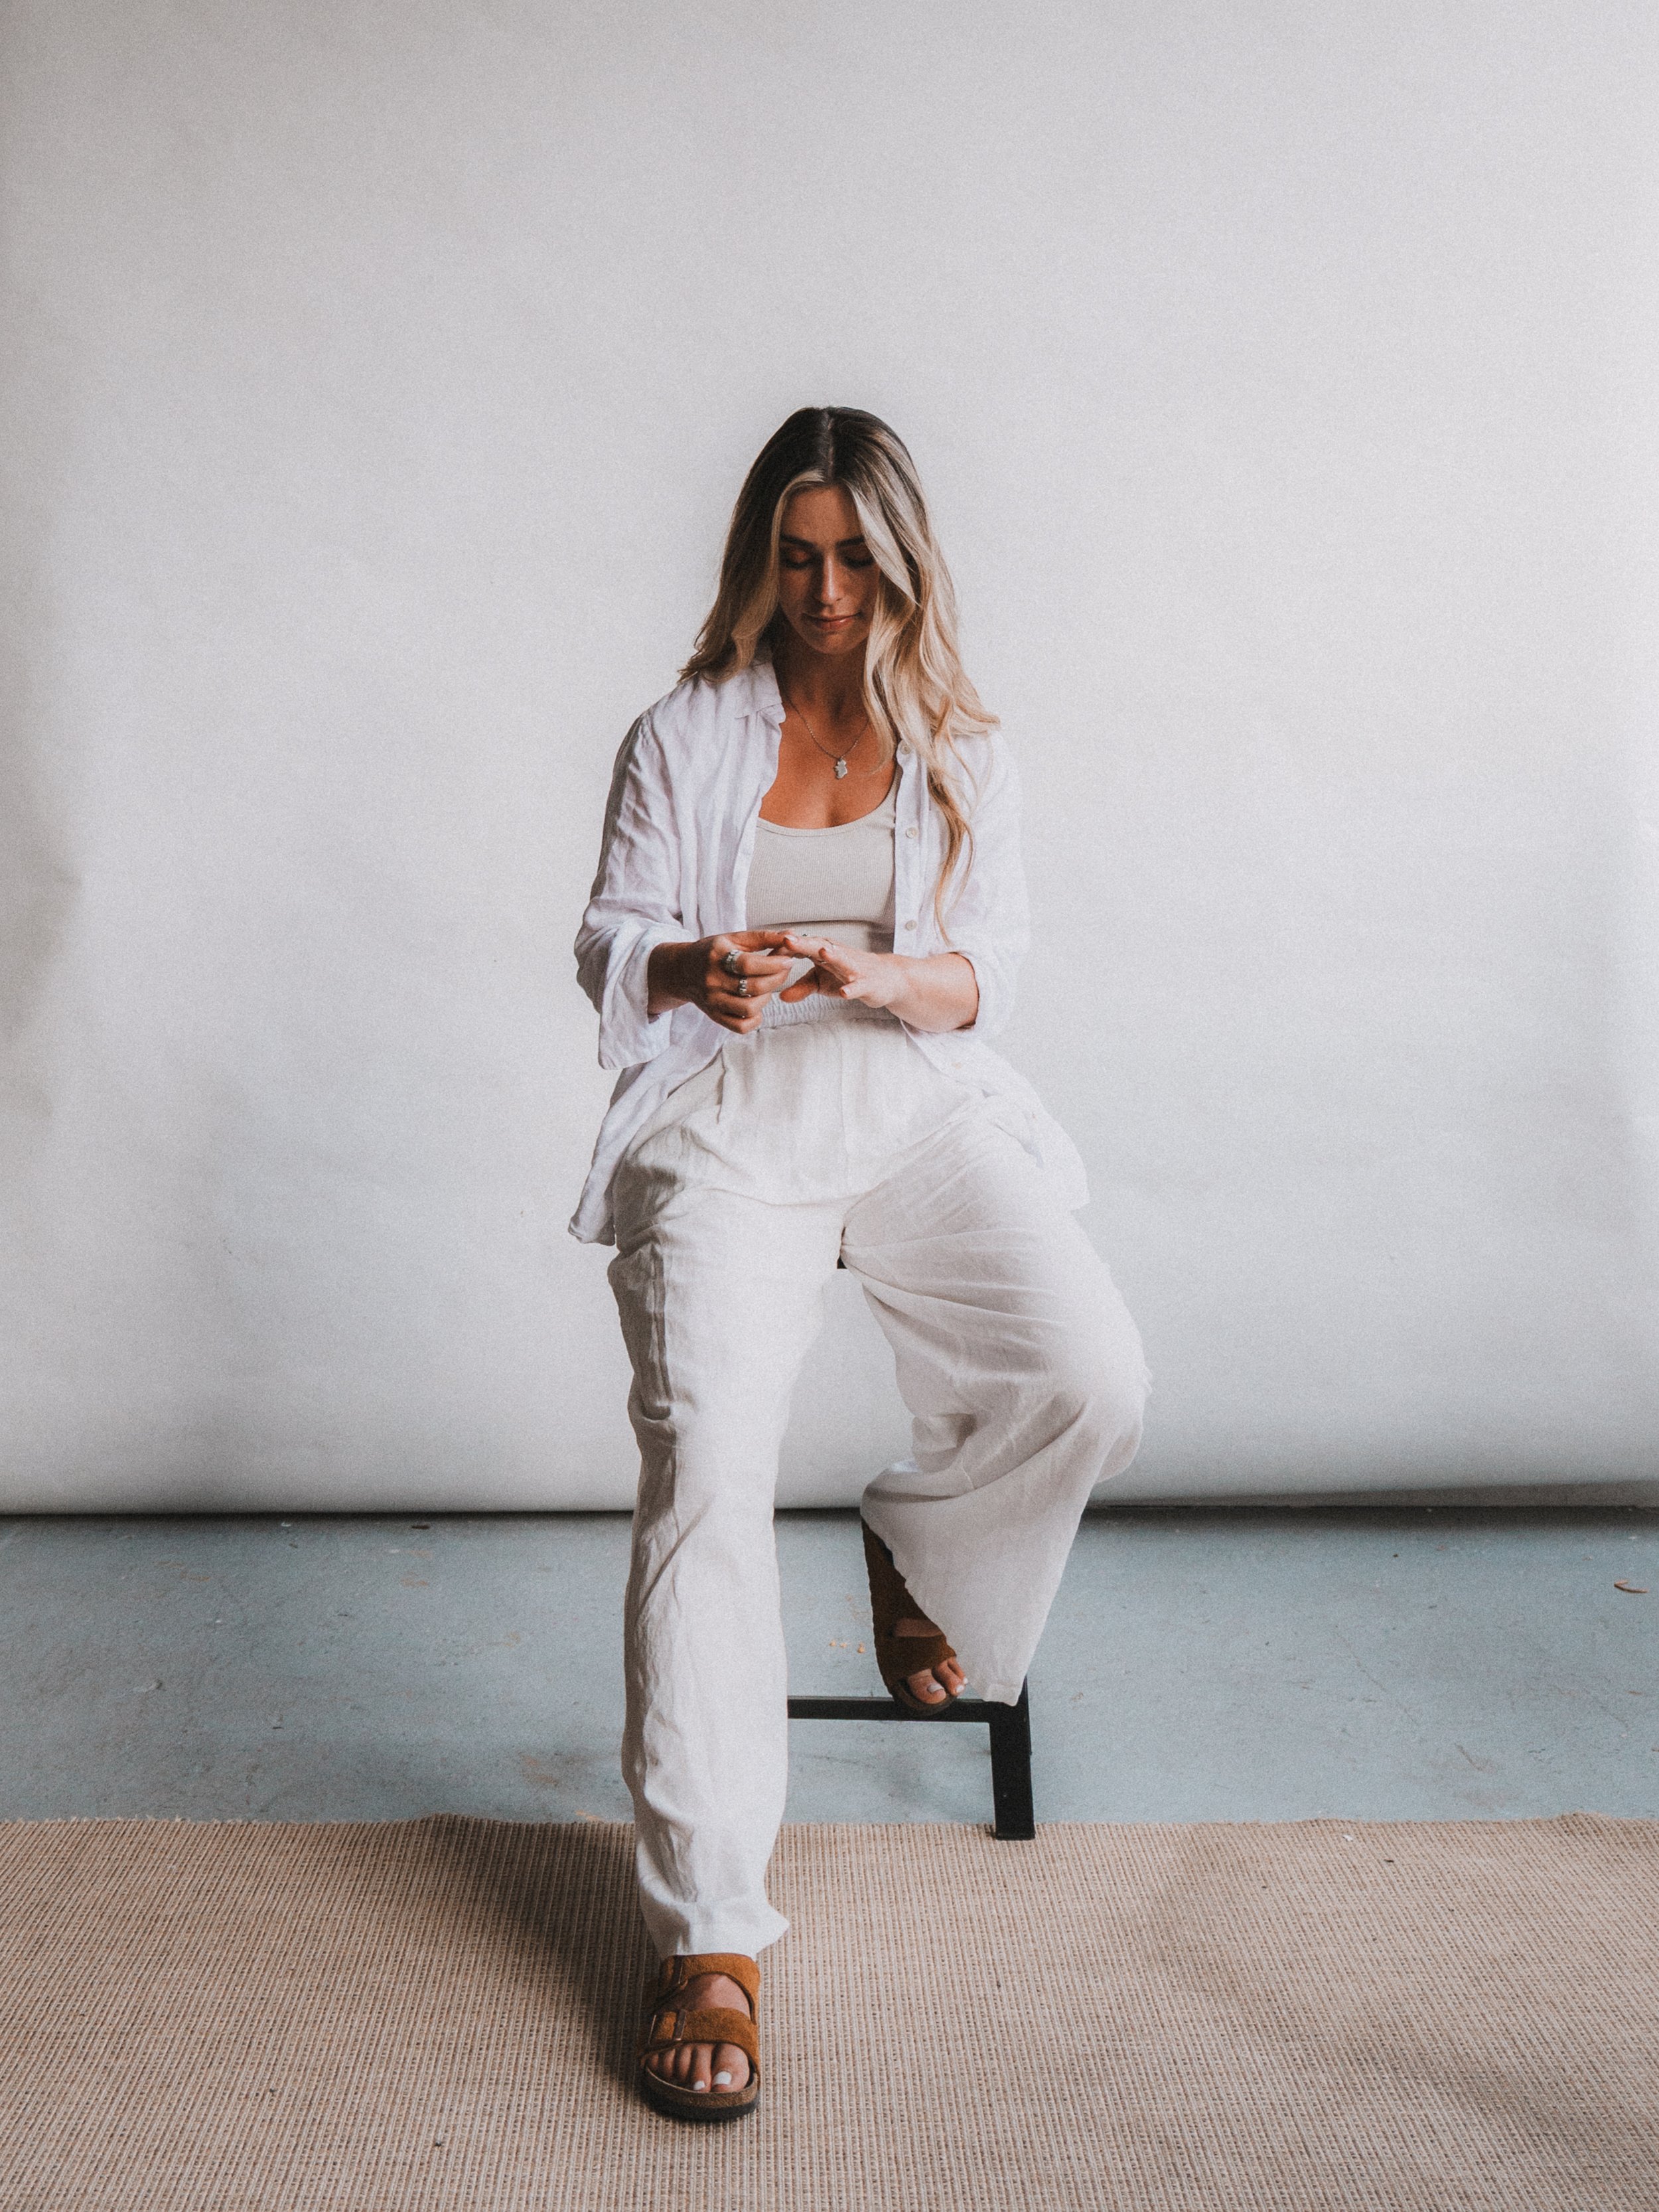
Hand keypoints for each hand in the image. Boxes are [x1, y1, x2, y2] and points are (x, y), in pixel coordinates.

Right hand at [647, 931, 797, 1033]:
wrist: (682, 971)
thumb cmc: (712, 952)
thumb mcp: (733, 939)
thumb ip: (762, 937)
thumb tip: (791, 935)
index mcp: (717, 956)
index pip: (748, 964)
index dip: (773, 963)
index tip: (788, 959)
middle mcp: (712, 980)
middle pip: (753, 987)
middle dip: (777, 978)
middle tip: (784, 970)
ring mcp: (712, 1001)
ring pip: (750, 1008)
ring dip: (767, 997)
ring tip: (767, 987)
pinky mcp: (714, 1016)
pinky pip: (741, 1026)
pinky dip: (755, 1018)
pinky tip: (757, 1005)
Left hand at [775, 935, 979, 1031]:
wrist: (885, 979)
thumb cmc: (847, 976)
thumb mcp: (820, 983)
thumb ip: (800, 988)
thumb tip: (779, 997)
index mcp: (823, 952)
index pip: (800, 947)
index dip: (784, 948)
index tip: (765, 946)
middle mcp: (838, 954)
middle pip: (818, 947)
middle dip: (803, 944)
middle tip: (786, 940)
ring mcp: (854, 968)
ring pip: (842, 960)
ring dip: (833, 955)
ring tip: (822, 952)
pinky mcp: (867, 983)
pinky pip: (858, 986)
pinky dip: (852, 989)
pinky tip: (844, 993)